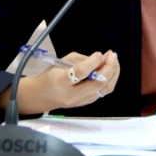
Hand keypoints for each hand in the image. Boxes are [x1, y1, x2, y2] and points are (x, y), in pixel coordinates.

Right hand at [5, 50, 119, 114]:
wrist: (42, 96)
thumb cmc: (51, 75)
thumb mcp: (62, 62)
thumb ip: (82, 60)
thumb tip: (102, 58)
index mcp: (61, 82)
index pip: (81, 73)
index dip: (93, 62)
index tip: (99, 53)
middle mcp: (72, 95)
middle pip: (97, 84)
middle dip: (109, 68)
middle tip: (112, 55)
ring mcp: (81, 102)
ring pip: (104, 89)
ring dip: (113, 73)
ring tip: (114, 60)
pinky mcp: (87, 103)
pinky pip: (103, 91)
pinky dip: (110, 79)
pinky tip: (110, 69)